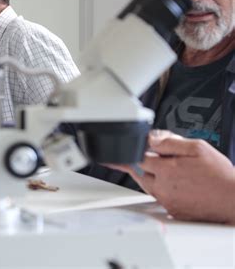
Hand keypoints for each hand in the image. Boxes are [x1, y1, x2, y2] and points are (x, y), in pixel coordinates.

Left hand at [107, 130, 234, 223]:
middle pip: (139, 173)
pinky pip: (157, 198)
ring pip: (146, 186)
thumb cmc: (220, 175)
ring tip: (159, 169)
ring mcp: (166, 201)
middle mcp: (163, 187)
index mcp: (166, 170)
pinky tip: (171, 183)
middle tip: (142, 158)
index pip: (138, 158)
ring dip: (148, 176)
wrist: (234, 200)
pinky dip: (160, 189)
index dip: (137, 151)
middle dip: (141, 164)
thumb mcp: (197, 148)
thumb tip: (151, 139)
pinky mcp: (171, 211)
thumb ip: (170, 142)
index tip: (127, 151)